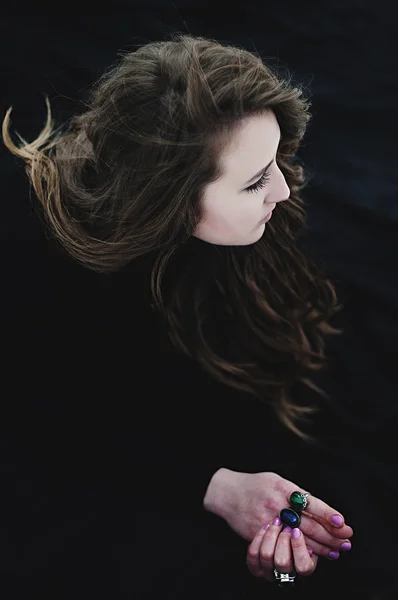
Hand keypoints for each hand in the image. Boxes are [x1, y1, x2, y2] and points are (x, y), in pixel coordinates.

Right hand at [204, 469, 352, 558]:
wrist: (227, 493)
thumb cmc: (256, 485)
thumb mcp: (277, 480)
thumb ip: (296, 493)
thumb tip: (319, 508)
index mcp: (283, 489)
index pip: (311, 503)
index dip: (329, 514)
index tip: (344, 523)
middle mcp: (277, 505)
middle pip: (309, 524)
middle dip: (331, 535)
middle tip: (347, 541)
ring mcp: (268, 521)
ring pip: (299, 538)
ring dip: (321, 546)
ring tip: (337, 551)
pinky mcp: (260, 534)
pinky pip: (283, 545)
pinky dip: (300, 550)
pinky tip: (313, 554)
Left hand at [246, 520, 317, 581]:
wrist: (270, 519)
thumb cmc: (296, 527)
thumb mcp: (311, 528)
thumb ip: (320, 528)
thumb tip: (335, 522)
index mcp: (303, 567)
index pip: (304, 567)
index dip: (299, 548)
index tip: (296, 531)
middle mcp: (286, 573)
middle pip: (283, 563)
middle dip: (283, 540)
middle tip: (285, 526)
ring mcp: (269, 571)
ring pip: (267, 556)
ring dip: (271, 535)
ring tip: (276, 522)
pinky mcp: (255, 566)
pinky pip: (253, 554)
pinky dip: (259, 537)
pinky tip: (266, 526)